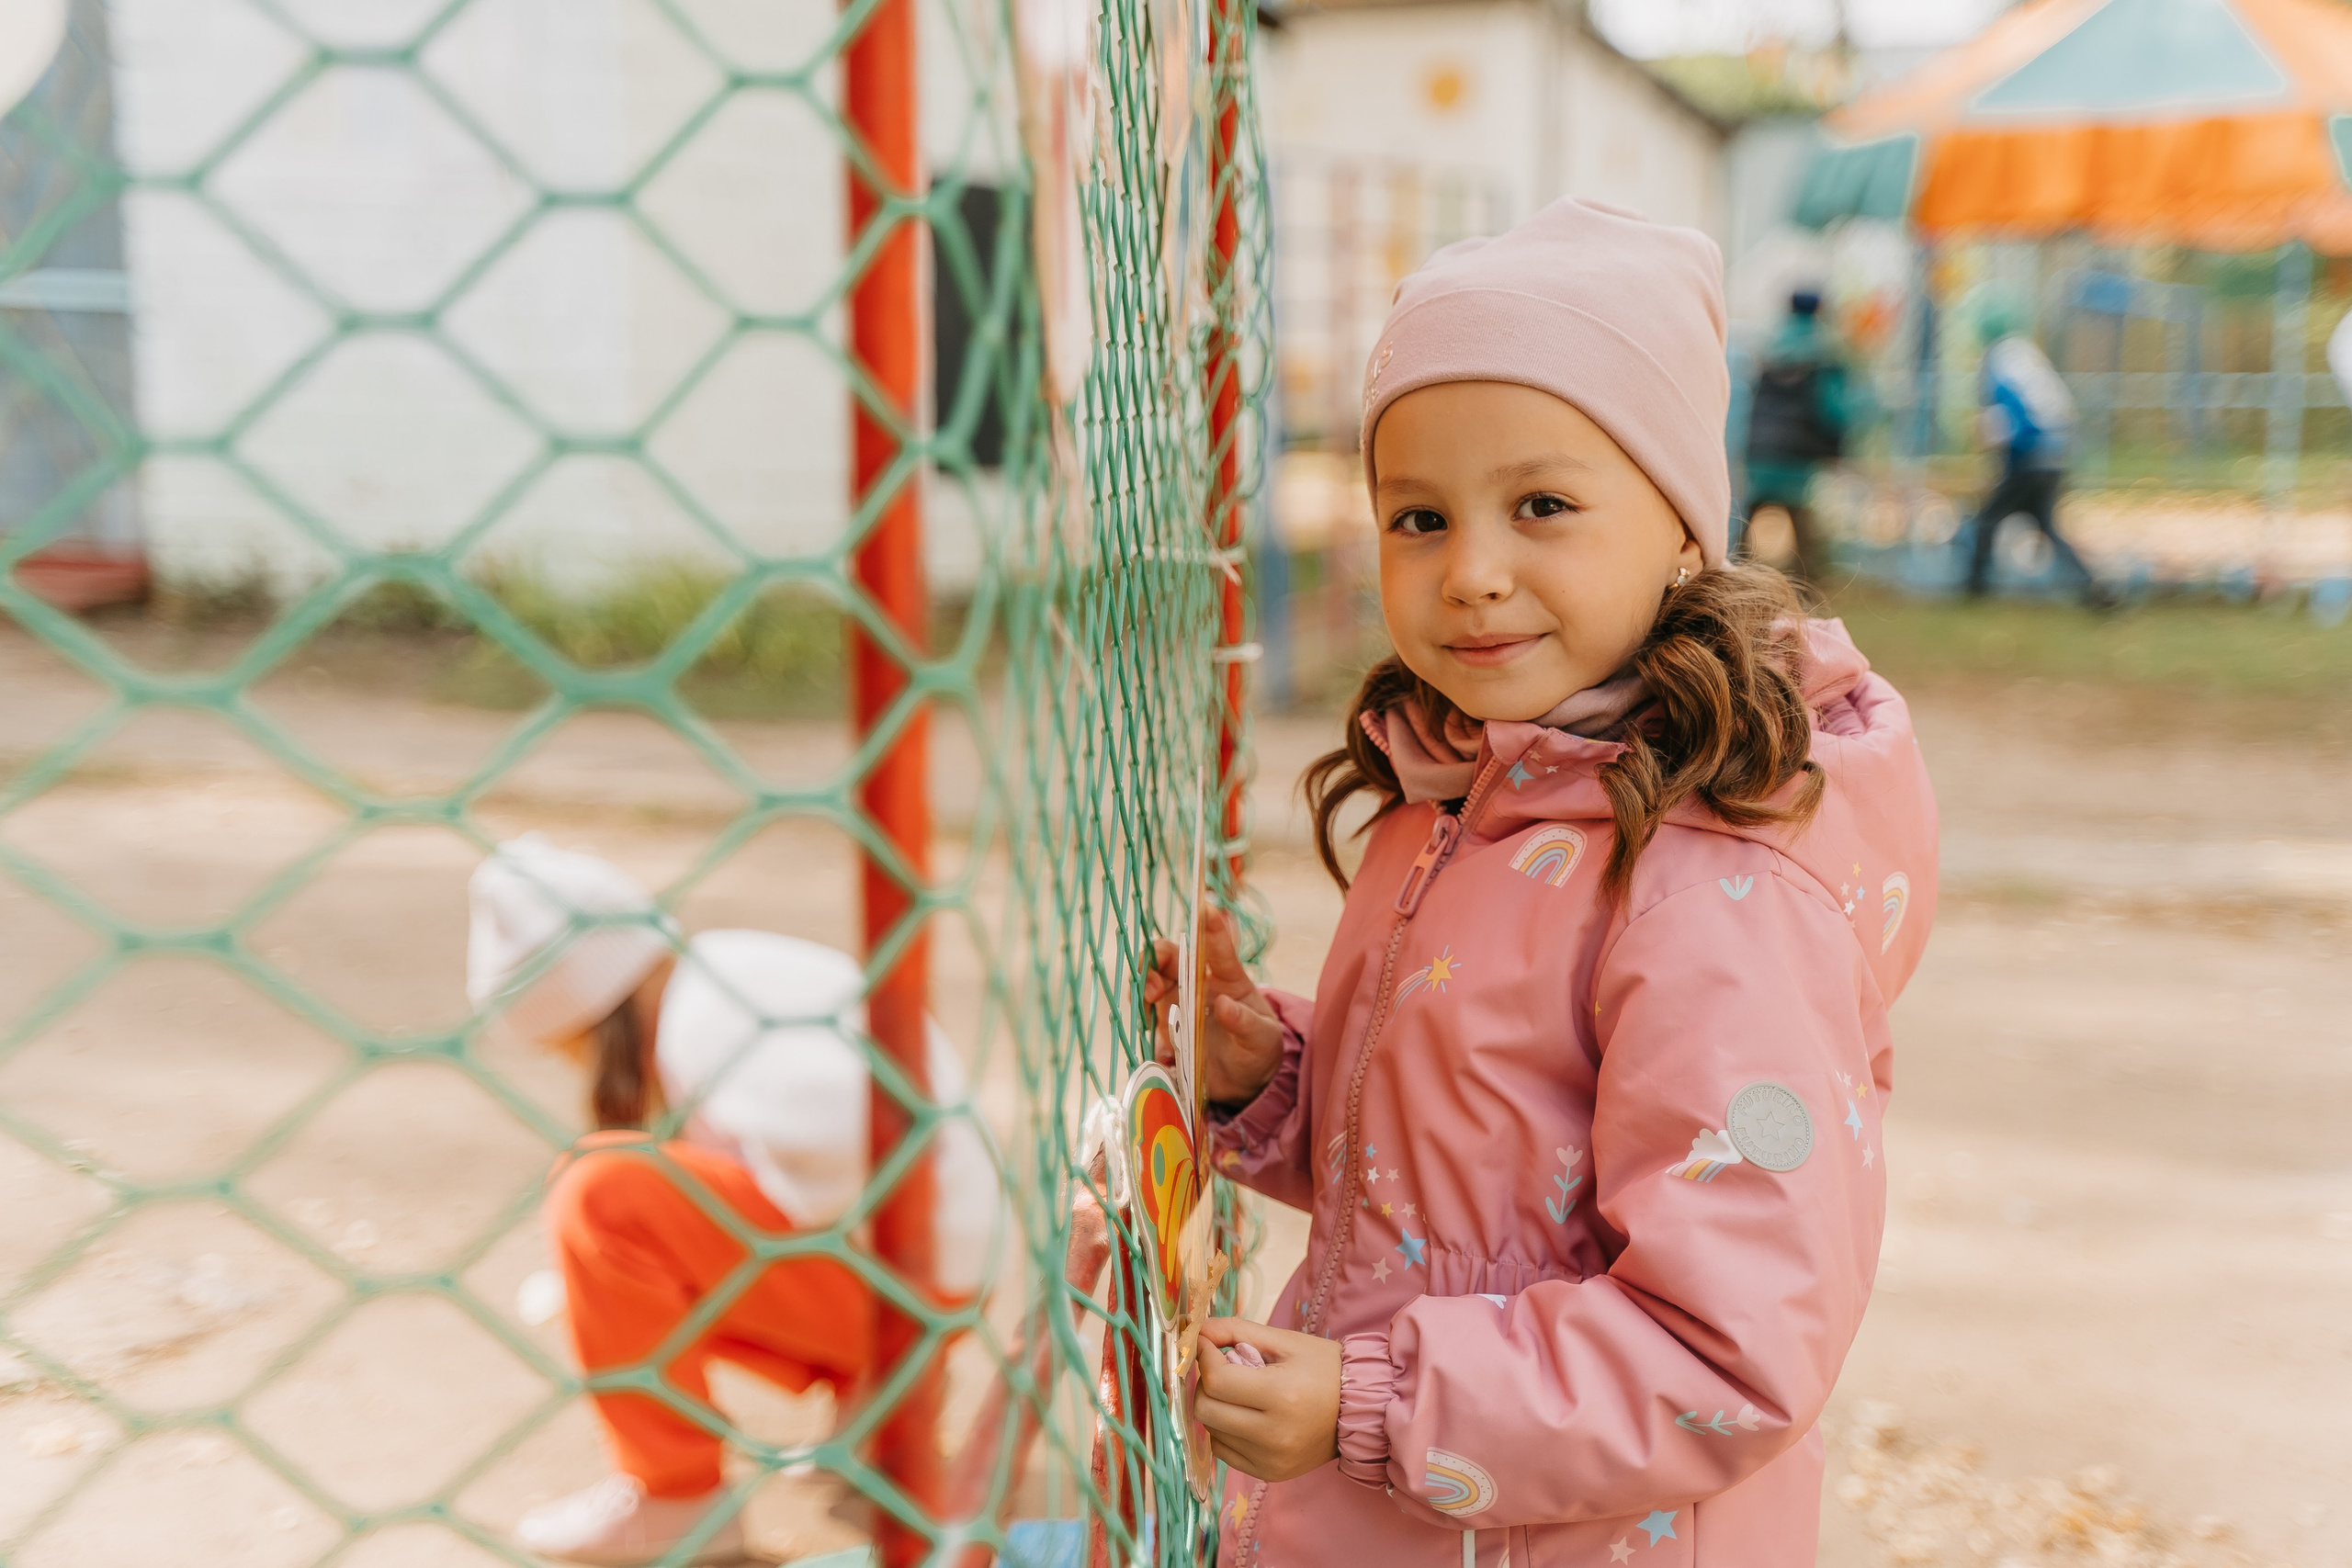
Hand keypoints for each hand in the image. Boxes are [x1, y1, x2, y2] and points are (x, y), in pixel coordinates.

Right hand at [1142, 910, 1283, 1106]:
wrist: (1243, 1083)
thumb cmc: (1257, 1050)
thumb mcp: (1262, 1039)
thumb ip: (1245, 1023)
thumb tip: (1224, 1005)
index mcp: (1228, 979)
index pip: (1218, 947)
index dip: (1211, 926)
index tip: (1205, 908)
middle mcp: (1198, 985)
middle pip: (1170, 956)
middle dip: (1155, 957)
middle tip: (1153, 983)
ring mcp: (1179, 1005)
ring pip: (1151, 980)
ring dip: (1143, 984)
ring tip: (1148, 1000)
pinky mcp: (1165, 1028)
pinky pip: (1147, 1018)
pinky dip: (1147, 1026)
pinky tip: (1164, 1052)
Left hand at [1193, 1318, 1340, 1481]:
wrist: (1361, 1410)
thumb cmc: (1324, 1369)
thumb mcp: (1284, 1341)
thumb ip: (1236, 1330)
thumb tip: (1196, 1331)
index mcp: (1282, 1396)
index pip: (1217, 1380)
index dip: (1204, 1356)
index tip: (1207, 1343)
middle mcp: (1275, 1435)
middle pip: (1206, 1409)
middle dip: (1205, 1383)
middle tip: (1221, 1368)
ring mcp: (1271, 1460)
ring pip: (1211, 1431)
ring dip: (1215, 1406)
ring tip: (1239, 1393)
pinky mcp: (1269, 1474)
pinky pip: (1224, 1452)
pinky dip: (1224, 1430)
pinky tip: (1244, 1416)